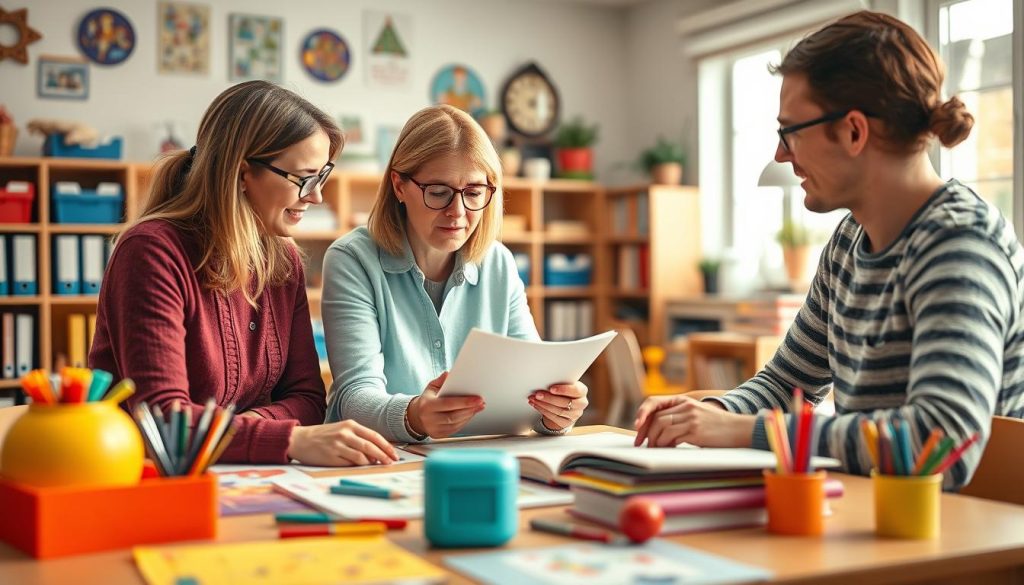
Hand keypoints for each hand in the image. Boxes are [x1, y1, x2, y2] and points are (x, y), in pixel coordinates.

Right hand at [288, 420, 397, 465]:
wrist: (300, 439)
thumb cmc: (324, 436)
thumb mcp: (342, 430)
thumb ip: (358, 438)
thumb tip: (377, 452)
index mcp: (350, 425)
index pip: (374, 436)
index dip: (386, 446)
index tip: (394, 454)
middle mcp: (345, 434)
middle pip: (371, 446)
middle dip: (384, 456)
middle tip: (390, 463)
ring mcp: (338, 445)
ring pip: (362, 456)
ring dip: (372, 462)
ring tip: (377, 466)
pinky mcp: (331, 456)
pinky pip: (350, 463)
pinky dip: (359, 466)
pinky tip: (362, 467)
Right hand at [407, 372, 484, 438]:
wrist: (416, 416)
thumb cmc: (427, 400)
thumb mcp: (431, 388)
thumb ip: (440, 381)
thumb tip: (448, 374)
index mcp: (427, 405)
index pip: (448, 404)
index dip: (464, 402)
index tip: (477, 398)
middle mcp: (429, 419)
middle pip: (453, 416)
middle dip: (470, 409)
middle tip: (481, 402)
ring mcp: (434, 429)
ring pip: (456, 424)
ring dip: (469, 415)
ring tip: (478, 407)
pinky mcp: (439, 435)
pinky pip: (455, 429)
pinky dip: (465, 421)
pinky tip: (470, 414)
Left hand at [529, 381, 588, 431]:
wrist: (565, 404)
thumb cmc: (563, 390)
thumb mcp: (565, 384)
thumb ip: (559, 382)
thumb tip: (545, 381)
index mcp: (582, 391)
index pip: (575, 390)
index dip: (563, 390)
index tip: (551, 388)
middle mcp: (581, 403)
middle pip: (565, 402)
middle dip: (549, 398)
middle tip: (537, 394)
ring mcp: (575, 414)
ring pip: (558, 411)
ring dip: (543, 404)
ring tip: (533, 399)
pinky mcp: (566, 422)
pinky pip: (554, 417)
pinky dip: (543, 410)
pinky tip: (536, 405)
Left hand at [633, 394, 752, 447]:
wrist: (740, 430)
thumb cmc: (719, 427)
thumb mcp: (699, 415)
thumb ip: (681, 418)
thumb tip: (660, 433)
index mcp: (685, 402)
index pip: (655, 405)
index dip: (643, 417)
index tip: (638, 430)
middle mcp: (687, 407)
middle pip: (657, 418)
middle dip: (647, 433)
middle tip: (643, 445)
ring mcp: (691, 418)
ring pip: (662, 428)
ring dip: (656, 441)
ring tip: (656, 449)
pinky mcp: (695, 431)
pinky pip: (673, 437)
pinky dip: (667, 445)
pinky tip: (669, 449)